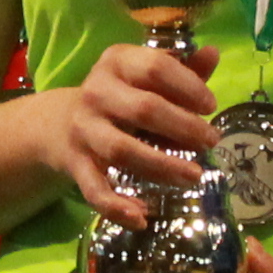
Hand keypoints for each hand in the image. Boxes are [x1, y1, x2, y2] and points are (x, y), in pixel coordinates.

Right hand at [35, 39, 221, 225]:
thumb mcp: (145, 77)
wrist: (59, 124)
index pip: (155, 68)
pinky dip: (117, 207)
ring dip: (161, 166)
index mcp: (117, 63)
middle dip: (183, 127)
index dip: (187, 86)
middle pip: (144, 109)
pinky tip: (142, 218)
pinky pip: (95, 190)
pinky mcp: (76, 165)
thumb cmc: (120, 97)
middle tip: (212, 141)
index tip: (211, 106)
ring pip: (122, 150)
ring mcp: (84, 130)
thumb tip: (213, 54)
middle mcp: (96, 92)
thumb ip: (181, 69)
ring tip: (194, 176)